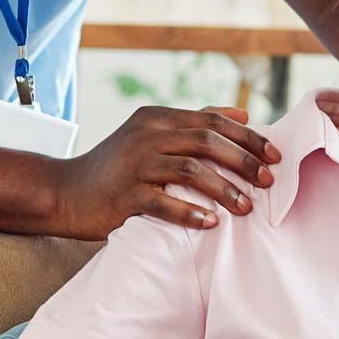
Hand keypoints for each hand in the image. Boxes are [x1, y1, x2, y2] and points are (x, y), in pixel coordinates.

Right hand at [51, 105, 279, 238]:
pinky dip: (190, 212)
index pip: (213, 122)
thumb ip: (195, 122)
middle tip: (267, 181)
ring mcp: (133, 164)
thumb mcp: (151, 134)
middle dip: (243, 161)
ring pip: (190, 170)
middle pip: (206, 141)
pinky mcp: (123, 194)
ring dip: (224, 189)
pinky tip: (211, 223)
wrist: (64, 192)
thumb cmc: (116, 167)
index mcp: (157, 117)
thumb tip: (243, 116)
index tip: (274, 155)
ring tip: (246, 208)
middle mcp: (146, 135)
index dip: (247, 138)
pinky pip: (163, 203)